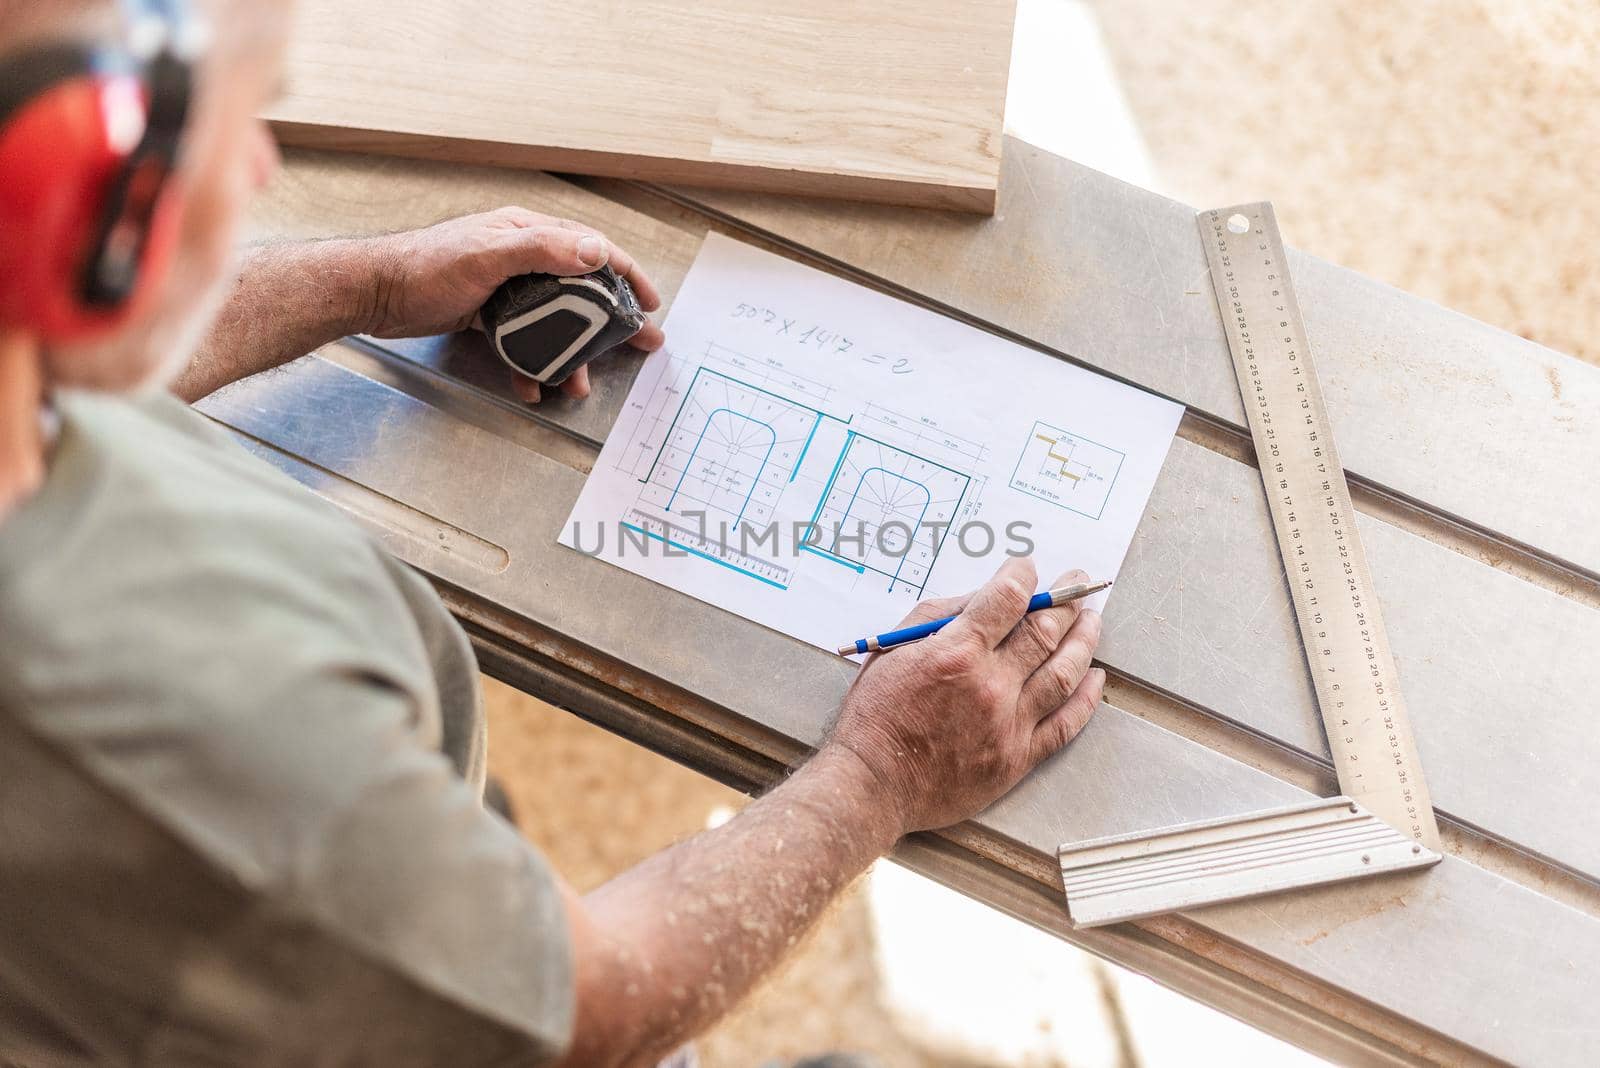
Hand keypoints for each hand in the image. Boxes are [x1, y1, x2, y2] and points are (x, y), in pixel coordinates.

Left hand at [361, 207, 665, 402]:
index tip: (649, 303)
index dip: (626, 274)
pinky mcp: (487, 314)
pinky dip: (530, 364)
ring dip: (570, 353)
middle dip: (611, 320)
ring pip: (553, 320)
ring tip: (582, 381)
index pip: (590, 248)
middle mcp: (520, 257)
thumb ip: (541, 249)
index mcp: (526, 232)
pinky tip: (533, 385)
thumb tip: (594, 250)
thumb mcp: (486, 254)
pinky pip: (521, 340)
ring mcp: (505, 287)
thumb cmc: (423, 266)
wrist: (373, 292)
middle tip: (641, 343)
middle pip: (580, 288)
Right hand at [824, 557, 1105, 835]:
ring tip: (1092, 620)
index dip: (1023, 575)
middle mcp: (991, 685)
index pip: (1007, 598)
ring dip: (1084, 640)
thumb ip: (939, 617)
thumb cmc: (877, 715)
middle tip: (1076, 584)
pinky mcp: (1018, 758)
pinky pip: (1065, 724)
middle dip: (1065, 599)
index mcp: (957, 653)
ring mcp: (1010, 723)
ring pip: (1065, 672)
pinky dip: (1086, 698)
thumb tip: (983, 598)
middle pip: (1045, 631)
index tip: (1028, 567)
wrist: (874, 783)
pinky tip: (1094, 677)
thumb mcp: (893, 649)